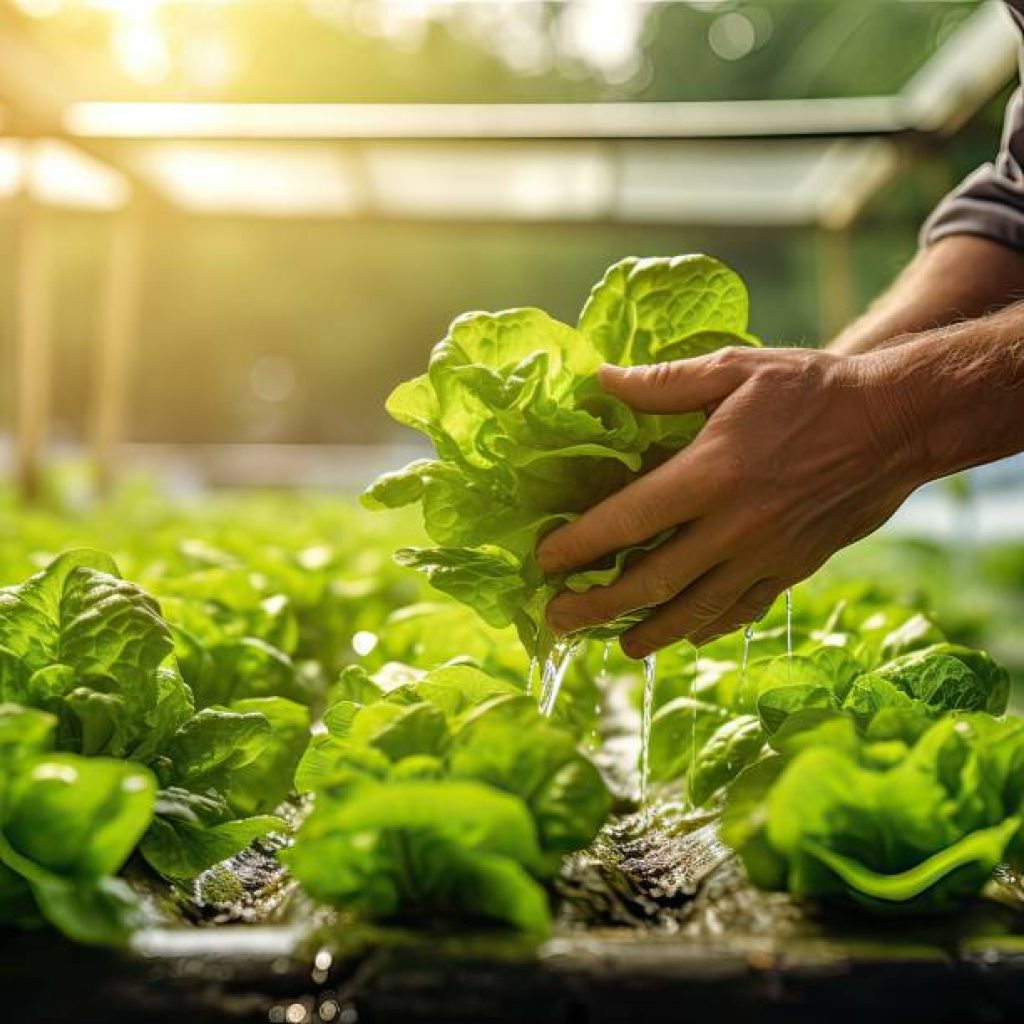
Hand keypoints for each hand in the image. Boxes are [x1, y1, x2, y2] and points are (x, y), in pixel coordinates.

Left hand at [536, 346, 926, 657]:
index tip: (544, 563)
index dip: (580, 546)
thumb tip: (600, 380)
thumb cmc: (811, 390)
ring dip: (651, 632)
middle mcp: (735, 525)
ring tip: (616, 645)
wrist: (895, 423)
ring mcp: (766, 554)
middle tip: (559, 619)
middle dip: (599, 605)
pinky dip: (711, 625)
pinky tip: (688, 635)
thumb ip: (663, 383)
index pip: (629, 520)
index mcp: (712, 473)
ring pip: (697, 609)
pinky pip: (743, 608)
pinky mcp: (794, 567)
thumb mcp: (734, 370)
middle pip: (653, 582)